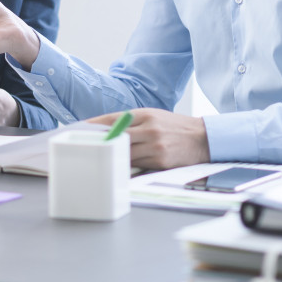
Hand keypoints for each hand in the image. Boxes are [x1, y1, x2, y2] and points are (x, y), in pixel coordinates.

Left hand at [88, 109, 209, 169]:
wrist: (203, 138)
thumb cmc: (173, 127)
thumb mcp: (153, 117)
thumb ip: (131, 122)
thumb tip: (106, 130)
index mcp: (144, 115)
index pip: (112, 119)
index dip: (94, 125)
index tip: (79, 129)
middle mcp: (149, 129)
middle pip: (115, 137)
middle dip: (99, 142)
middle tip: (84, 147)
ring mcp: (154, 146)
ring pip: (124, 153)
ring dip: (112, 156)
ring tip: (98, 158)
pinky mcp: (160, 162)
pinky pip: (137, 165)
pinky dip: (127, 166)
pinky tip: (118, 166)